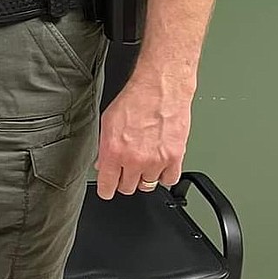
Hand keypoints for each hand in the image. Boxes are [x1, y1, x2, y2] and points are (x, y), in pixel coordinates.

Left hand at [95, 76, 191, 199]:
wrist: (162, 88)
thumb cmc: (136, 99)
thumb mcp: (108, 122)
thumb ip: (104, 147)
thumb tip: (102, 163)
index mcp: (113, 152)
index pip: (107, 187)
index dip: (106, 189)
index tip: (108, 189)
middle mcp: (134, 160)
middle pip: (128, 188)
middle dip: (125, 180)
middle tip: (127, 169)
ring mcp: (155, 161)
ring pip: (148, 185)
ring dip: (145, 176)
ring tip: (145, 161)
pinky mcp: (175, 158)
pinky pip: (169, 180)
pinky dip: (165, 175)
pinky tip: (160, 164)